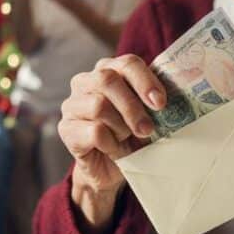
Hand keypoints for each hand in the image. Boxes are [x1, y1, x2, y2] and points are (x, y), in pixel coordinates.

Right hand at [60, 54, 167, 198]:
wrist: (114, 170)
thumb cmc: (134, 137)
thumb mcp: (149, 116)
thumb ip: (154, 101)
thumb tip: (167, 98)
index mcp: (110, 70)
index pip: (127, 63)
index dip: (145, 81)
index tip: (161, 103)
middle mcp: (86, 81)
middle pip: (107, 80)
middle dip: (132, 106)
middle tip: (147, 129)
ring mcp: (72, 104)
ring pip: (99, 106)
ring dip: (121, 127)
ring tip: (126, 139)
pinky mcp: (66, 129)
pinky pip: (93, 131)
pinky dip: (110, 143)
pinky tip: (112, 149)